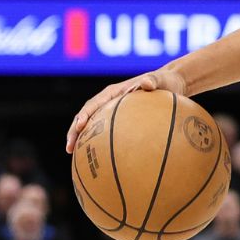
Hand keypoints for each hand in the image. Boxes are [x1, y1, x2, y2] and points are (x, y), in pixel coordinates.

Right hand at [67, 69, 186, 153]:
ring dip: (81, 140)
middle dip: (74, 132)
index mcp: (113, 92)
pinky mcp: (119, 120)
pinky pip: (106, 133)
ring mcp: (111, 112)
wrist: (170, 84)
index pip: (93, 104)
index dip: (84, 115)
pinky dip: (99, 144)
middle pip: (85, 117)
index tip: (78, 127)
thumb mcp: (160, 79)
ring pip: (92, 126)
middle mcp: (108, 102)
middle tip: (69, 148)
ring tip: (73, 157)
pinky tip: (99, 160)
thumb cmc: (164, 81)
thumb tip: (147, 84)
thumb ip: (153, 80)